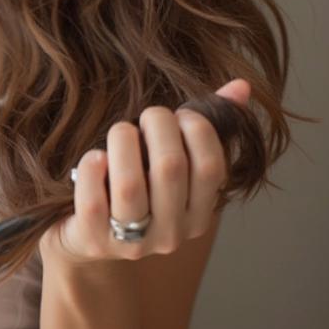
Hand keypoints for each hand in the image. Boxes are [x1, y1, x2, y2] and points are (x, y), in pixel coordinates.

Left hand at [37, 78, 250, 268]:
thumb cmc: (135, 186)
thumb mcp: (173, 160)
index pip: (210, 167)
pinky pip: (93, 204)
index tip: (180, 116)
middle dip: (156, 126)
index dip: (197, 129)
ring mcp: (132, 243)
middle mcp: (171, 233)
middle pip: (170, 167)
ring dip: (123, 143)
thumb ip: (208, 125)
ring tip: (121, 132)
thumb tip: (240, 86)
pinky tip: (95, 158)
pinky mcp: (93, 241)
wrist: (87, 237)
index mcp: (198, 214)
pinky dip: (91, 171)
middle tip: (145, 117)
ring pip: (129, 185)